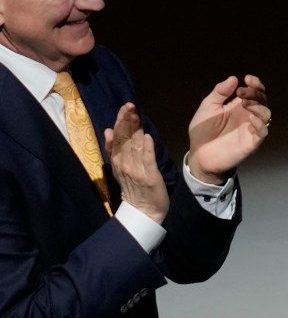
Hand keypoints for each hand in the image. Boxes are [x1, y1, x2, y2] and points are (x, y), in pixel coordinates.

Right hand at [105, 102, 169, 223]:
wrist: (143, 212)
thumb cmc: (135, 188)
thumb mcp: (121, 168)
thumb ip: (115, 150)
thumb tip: (108, 130)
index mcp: (118, 161)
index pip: (118, 138)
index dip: (120, 122)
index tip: (124, 107)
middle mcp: (124, 165)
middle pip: (124, 140)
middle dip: (126, 122)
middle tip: (129, 106)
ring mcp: (136, 171)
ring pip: (134, 147)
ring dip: (135, 130)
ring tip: (136, 115)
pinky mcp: (149, 178)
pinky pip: (147, 161)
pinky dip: (146, 149)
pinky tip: (146, 137)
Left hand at [186, 74, 270, 184]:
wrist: (198, 154)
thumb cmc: (203, 130)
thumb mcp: (208, 107)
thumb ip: (219, 93)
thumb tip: (234, 78)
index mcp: (239, 105)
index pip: (254, 91)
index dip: (255, 84)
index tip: (247, 79)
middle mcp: (248, 115)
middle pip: (262, 100)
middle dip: (255, 93)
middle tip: (241, 93)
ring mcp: (251, 129)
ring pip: (266, 115)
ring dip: (259, 107)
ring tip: (246, 104)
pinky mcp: (251, 143)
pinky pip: (263, 132)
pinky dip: (260, 124)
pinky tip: (251, 119)